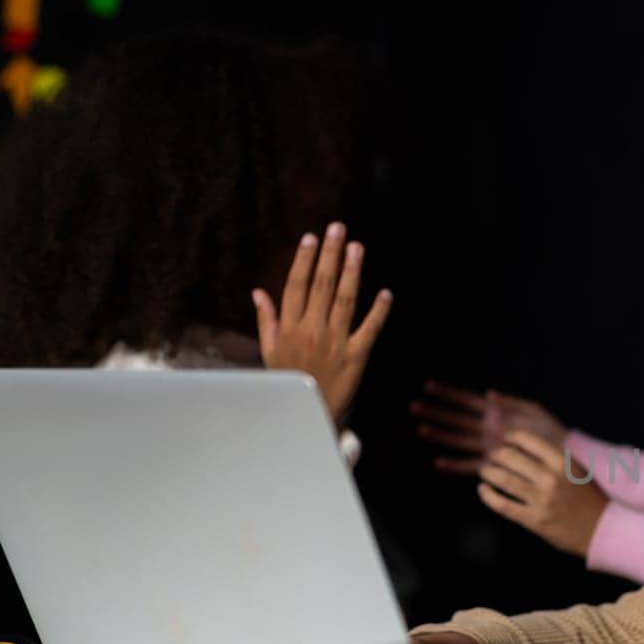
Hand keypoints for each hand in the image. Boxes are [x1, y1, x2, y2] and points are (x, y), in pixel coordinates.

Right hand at [254, 223, 391, 424]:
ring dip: (352, 272)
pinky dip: (379, 311)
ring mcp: (336, 342)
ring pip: (345, 300)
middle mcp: (313, 330)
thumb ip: (266, 320)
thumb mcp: (269, 352)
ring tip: (357, 247)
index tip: (311, 238)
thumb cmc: (288, 382)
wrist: (306, 415)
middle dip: (330, 254)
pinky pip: (370, 329)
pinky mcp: (357, 356)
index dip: (304, 260)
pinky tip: (385, 293)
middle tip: (338, 228)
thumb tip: (258, 292)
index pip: (296, 285)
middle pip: (322, 285)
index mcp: (290, 327)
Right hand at [413, 383, 567, 473]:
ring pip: (459, 439)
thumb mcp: (533, 411)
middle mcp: (488, 429)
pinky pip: (471, 464)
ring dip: (441, 435)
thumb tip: (489, 394)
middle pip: (457, 419)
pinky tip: (439, 462)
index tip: (428, 386)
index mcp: (497, 413)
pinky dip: (456, 464)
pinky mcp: (494, 463)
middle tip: (414, 407)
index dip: (448, 394)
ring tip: (422, 429)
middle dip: (436, 412)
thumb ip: (511, 403)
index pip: (467, 401)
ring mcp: (489, 446)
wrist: (564, 454)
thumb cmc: (550, 430)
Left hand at [477, 429, 608, 556]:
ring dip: (488, 472)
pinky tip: (483, 490)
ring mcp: (542, 500)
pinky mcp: (534, 520)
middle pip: (510, 457)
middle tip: (492, 457)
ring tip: (485, 471)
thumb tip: (521, 445)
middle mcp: (551, 478)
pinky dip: (488, 496)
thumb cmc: (588, 497)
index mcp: (562, 462)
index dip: (511, 437)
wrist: (602, 529)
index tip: (506, 440)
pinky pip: (503, 505)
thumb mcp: (576, 470)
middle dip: (496, 455)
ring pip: (503, 479)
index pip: (527, 439)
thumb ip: (553, 458)